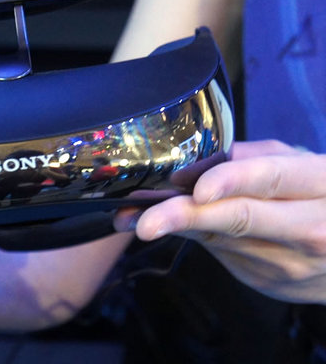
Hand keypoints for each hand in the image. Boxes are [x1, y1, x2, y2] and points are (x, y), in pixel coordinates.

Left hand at [115, 140, 325, 303]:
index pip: (272, 180)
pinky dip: (190, 237)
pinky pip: (218, 253)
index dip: (231, 181)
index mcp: (321, 185)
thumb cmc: (321, 196)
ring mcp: (287, 262)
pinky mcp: (265, 280)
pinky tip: (168, 225)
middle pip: (238, 218)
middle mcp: (309, 228)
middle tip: (143, 221)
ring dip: (171, 226)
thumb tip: (194, 163)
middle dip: (184, 217)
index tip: (196, 189)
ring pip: (218, 238)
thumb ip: (251, 158)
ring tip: (131, 216)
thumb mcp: (299, 164)